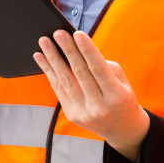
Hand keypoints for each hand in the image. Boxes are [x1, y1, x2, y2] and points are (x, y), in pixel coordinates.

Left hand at [34, 30, 150, 160]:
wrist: (121, 129)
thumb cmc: (122, 97)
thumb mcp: (121, 81)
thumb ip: (103, 66)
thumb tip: (78, 50)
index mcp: (116, 95)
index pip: (99, 69)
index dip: (87, 51)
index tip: (77, 33)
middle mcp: (99, 106)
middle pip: (79, 73)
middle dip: (67, 51)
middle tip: (57, 33)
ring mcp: (83, 112)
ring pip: (65, 81)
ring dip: (52, 60)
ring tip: (44, 43)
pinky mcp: (72, 115)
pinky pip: (59, 89)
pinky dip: (49, 72)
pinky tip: (41, 58)